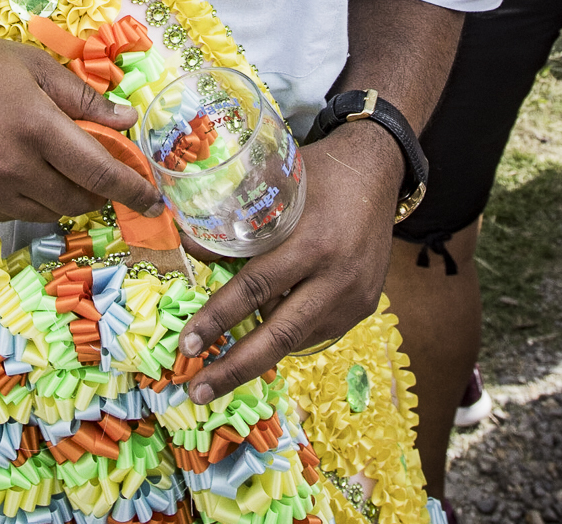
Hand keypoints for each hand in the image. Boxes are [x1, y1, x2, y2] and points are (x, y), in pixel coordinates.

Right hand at [0, 27, 168, 223]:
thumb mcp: (33, 66)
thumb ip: (83, 98)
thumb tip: (127, 121)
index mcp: (39, 128)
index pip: (100, 173)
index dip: (132, 189)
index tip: (152, 199)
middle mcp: (16, 168)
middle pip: (76, 201)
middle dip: (97, 194)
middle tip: (100, 177)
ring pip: (45, 214)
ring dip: (64, 200)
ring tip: (60, 174)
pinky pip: (12, 214)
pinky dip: (29, 202)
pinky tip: (21, 175)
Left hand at [176, 129, 401, 402]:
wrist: (377, 172)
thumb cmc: (318, 174)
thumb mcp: (274, 186)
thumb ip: (236, 220)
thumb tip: (189, 248)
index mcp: (311, 243)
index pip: (256, 288)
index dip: (218, 318)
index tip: (187, 343)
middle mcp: (336, 277)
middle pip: (280, 334)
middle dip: (235, 367)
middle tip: (199, 391)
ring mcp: (354, 297)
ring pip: (298, 338)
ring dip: (260, 350)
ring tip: (223, 361)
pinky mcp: (364, 307)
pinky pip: (317, 330)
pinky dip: (287, 332)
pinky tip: (267, 329)